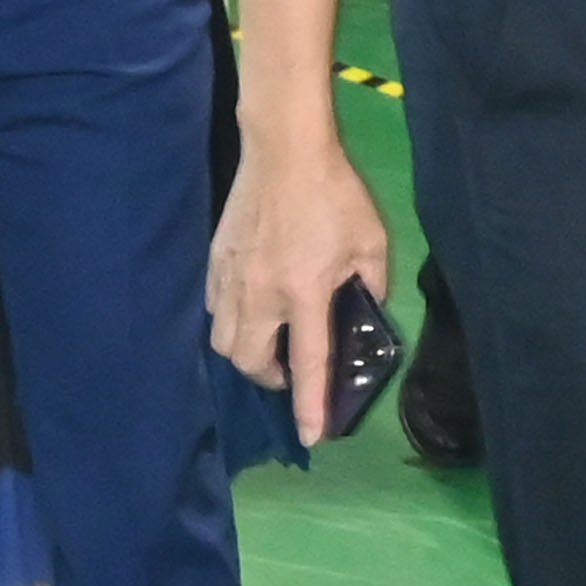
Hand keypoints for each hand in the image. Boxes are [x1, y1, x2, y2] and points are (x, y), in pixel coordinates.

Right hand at [206, 137, 391, 398]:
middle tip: (292, 370)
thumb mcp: (372, 242)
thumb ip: (371, 285)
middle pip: (250, 363)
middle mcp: (261, 294)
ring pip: (224, 342)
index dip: (310, 405)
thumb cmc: (335, 193)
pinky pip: (214, 312)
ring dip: (248, 355)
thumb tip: (363, 311)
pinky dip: (231, 323)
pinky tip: (252, 310)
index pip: (308, 363)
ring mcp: (232, 279)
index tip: (312, 436)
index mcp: (304, 292)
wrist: (284, 149)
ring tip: (271, 343)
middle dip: (271, 379)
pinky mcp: (216, 262)